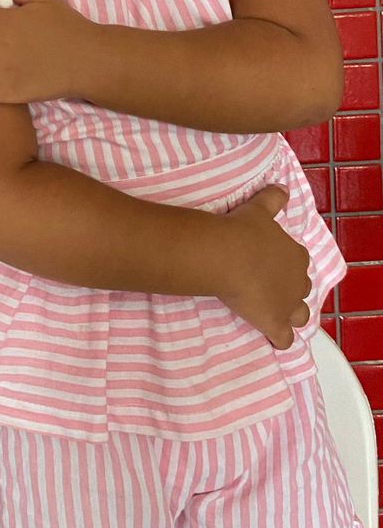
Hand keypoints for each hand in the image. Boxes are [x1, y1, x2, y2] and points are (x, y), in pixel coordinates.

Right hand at [216, 186, 311, 348]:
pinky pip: (284, 339)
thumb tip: (283, 188)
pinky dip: (279, 339)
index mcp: (296, 255)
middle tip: (265, 285)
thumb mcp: (259, 209)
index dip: (283, 265)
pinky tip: (270, 337)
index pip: (297, 263)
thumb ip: (273, 199)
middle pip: (300, 289)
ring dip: (289, 315)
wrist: (227, 255)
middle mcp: (298, 281)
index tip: (266, 263)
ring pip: (299, 315)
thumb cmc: (242, 231)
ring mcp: (288, 305)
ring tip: (271, 311)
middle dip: (288, 289)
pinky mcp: (274, 324)